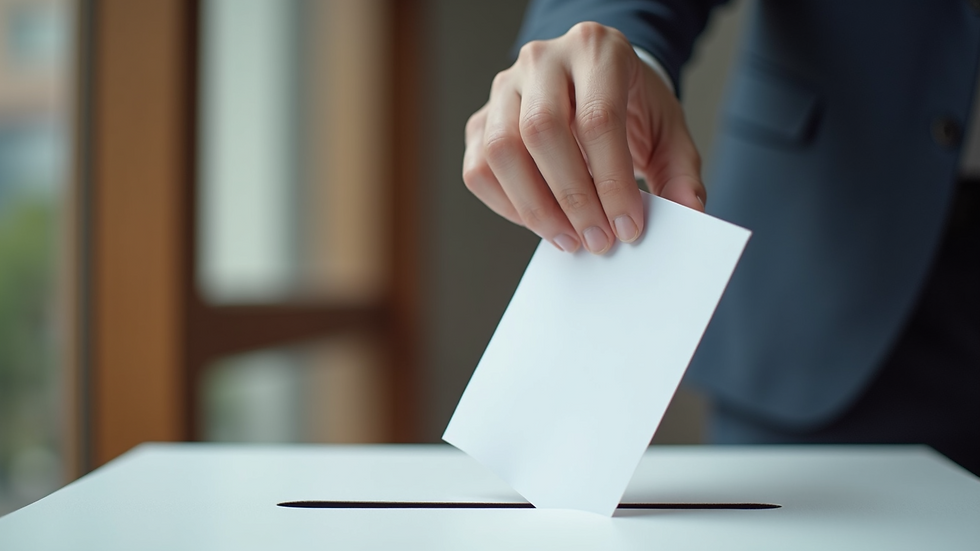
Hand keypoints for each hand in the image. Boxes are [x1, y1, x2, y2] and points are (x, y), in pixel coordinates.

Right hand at [462, 22, 704, 253]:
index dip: (611, 180)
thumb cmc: (631, 105)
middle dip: (571, 198)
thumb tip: (688, 211)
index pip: (597, 118)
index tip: (626, 227)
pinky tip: (540, 223)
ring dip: (534, 207)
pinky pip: (479, 168)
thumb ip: (680, 170)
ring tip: (568, 239)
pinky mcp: (481, 119)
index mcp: (597, 49)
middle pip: (541, 130)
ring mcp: (504, 87)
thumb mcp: (668, 129)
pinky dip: (507, 206)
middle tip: (596, 240)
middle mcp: (543, 60)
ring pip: (501, 150)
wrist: (594, 84)